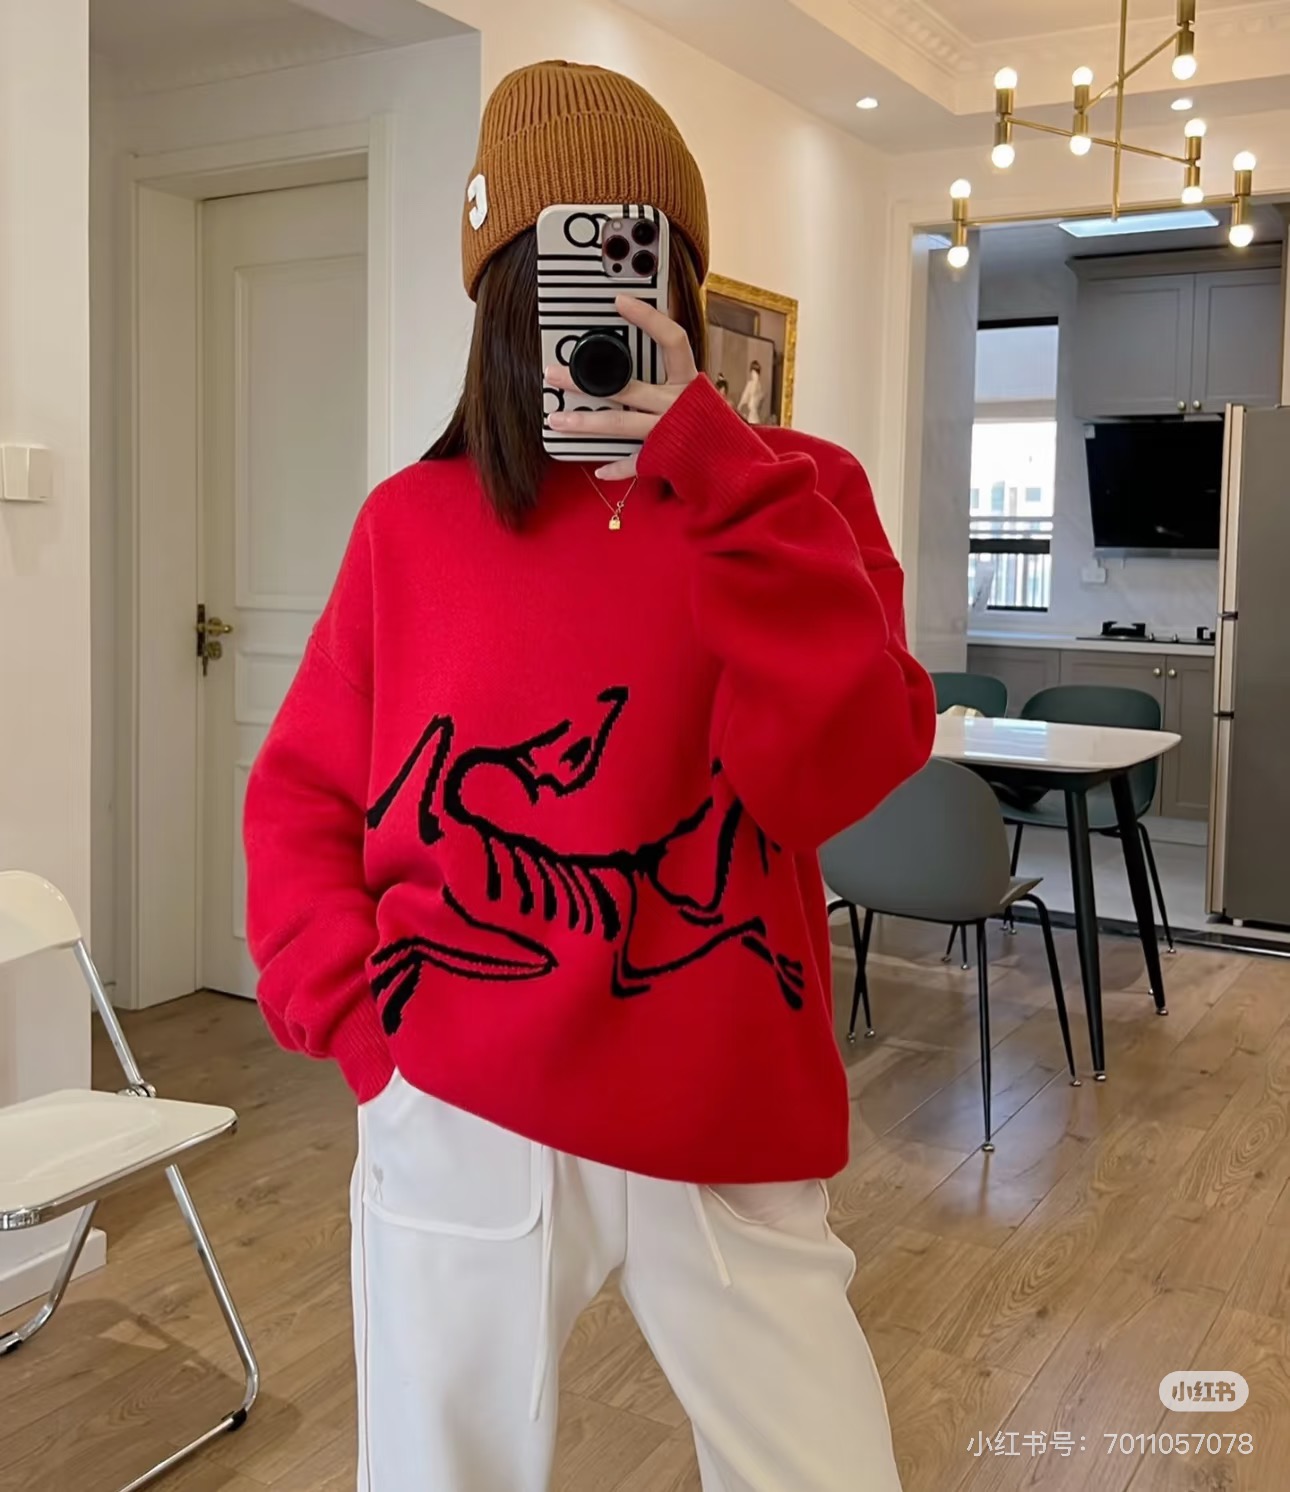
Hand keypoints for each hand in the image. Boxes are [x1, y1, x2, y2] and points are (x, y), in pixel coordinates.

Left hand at [545, 295, 697, 479]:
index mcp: (688, 379)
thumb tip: (632, 349)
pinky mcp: (666, 459)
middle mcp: (679, 403)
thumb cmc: (710, 421)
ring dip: (585, 423)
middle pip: (626, 387)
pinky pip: (636, 463)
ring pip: (621, 424)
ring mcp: (670, 432)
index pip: (672, 339)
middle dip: (584, 381)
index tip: (619, 300)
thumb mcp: (695, 391)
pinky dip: (616, 467)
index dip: (648, 317)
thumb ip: (670, 373)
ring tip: (557, 420)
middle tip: (553, 374)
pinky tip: (598, 468)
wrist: (736, 461)